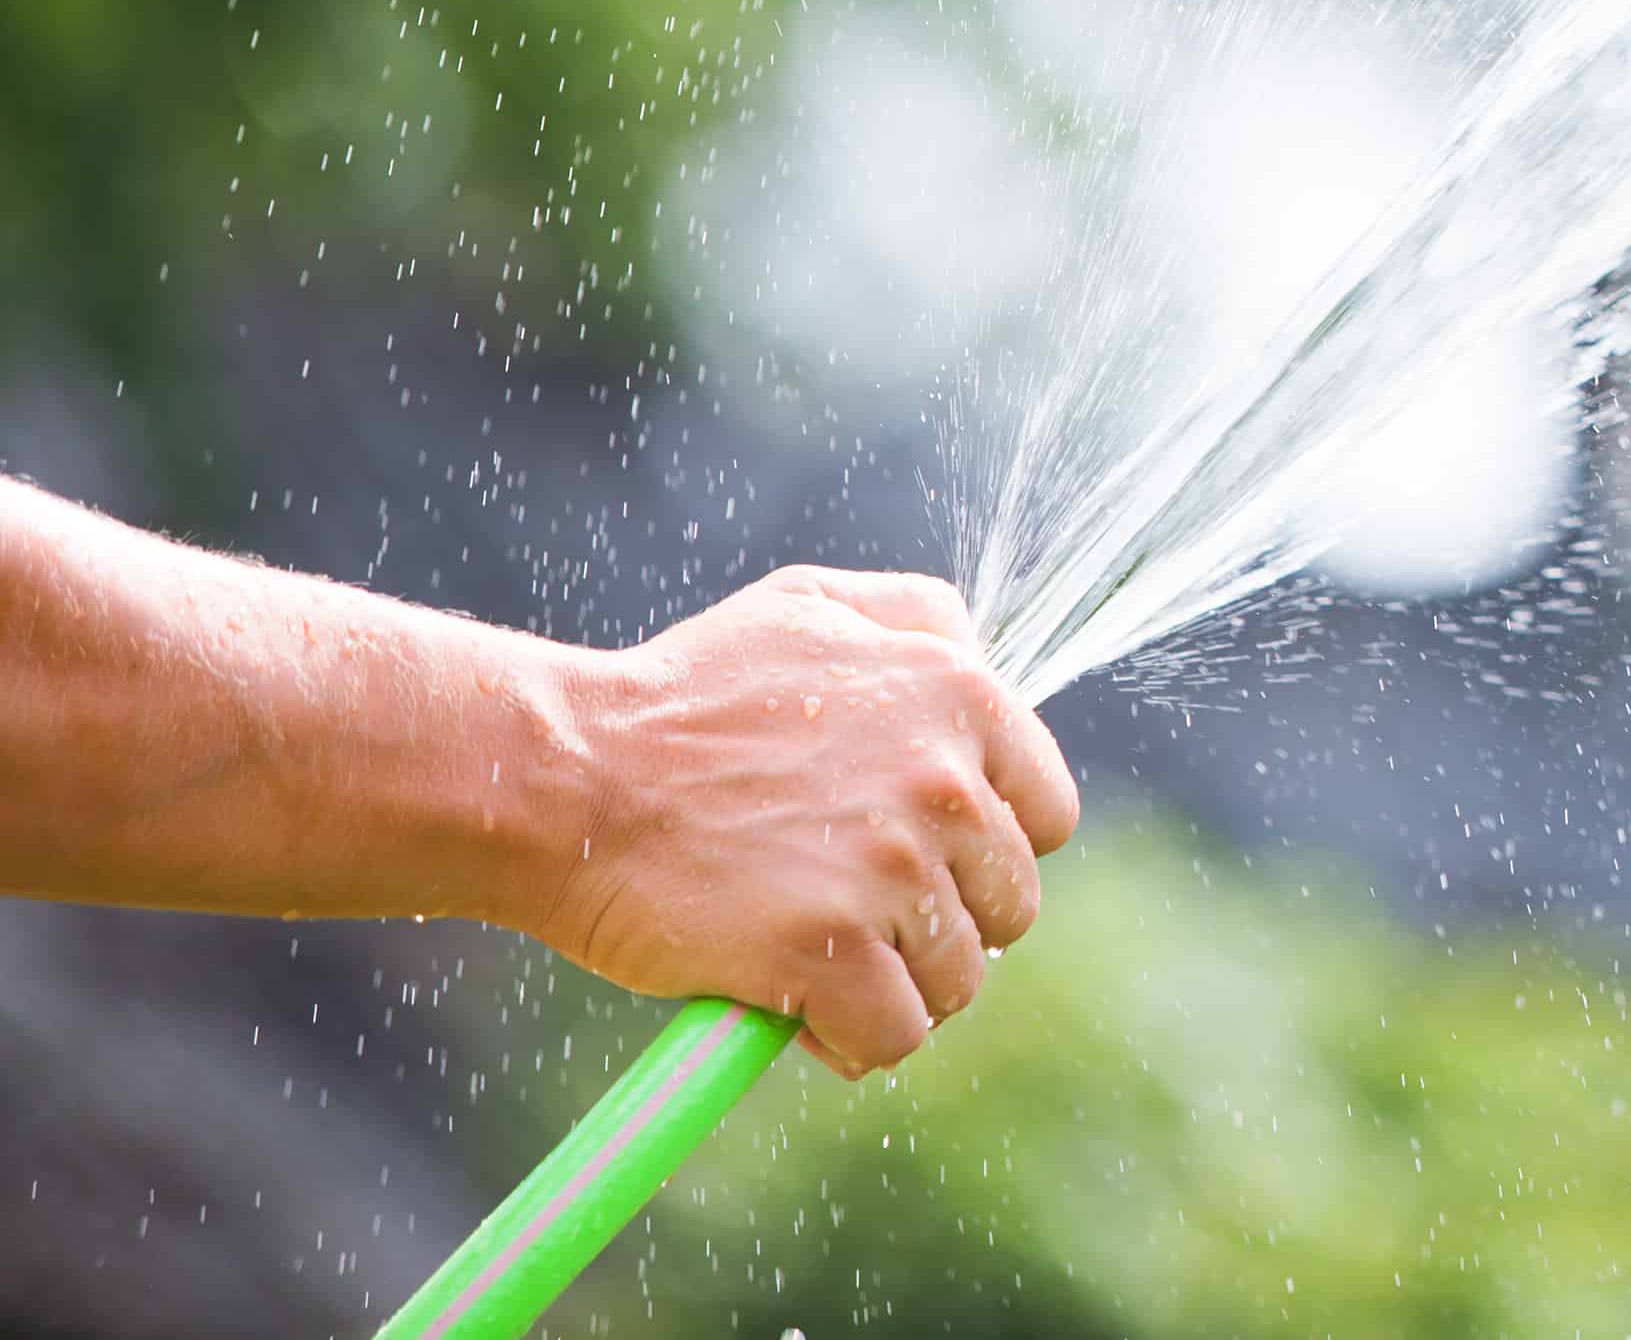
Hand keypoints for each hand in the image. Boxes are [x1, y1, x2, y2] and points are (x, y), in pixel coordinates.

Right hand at [520, 570, 1077, 1078]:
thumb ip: (919, 617)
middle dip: (940, 923)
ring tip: (816, 956)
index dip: (987, 850)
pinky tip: (796, 1009)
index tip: (924, 860)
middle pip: (1009, 906)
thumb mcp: (813, 604)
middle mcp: (946, 783)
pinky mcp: (827, 953)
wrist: (565, 778)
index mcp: (962, 701)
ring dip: (893, 986)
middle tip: (854, 913)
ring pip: (955, 981)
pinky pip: (892, 1036)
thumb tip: (983, 653)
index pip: (1049, 816)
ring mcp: (890, 871)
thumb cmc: (682, 696)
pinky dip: (851, 1041)